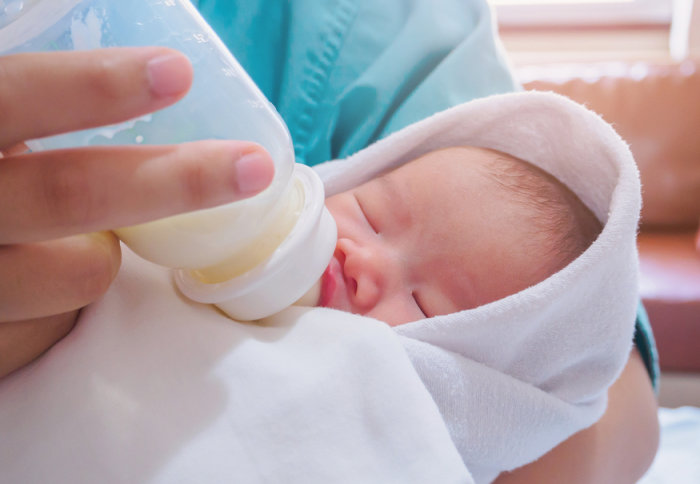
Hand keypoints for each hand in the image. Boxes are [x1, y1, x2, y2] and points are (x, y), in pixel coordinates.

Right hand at [0, 48, 274, 377]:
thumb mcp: (0, 139)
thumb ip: (32, 117)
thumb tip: (158, 85)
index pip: (16, 99)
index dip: (93, 87)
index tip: (177, 73)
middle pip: (69, 195)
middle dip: (174, 182)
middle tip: (249, 167)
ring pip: (80, 274)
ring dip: (102, 256)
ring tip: (69, 241)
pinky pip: (56, 332)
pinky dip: (65, 311)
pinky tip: (32, 286)